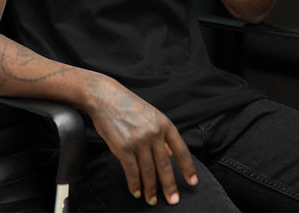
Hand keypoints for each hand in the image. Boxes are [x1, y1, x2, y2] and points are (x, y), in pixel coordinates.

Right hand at [87, 76, 197, 205]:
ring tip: (152, 201)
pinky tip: (137, 192)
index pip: (181, 150)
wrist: (105, 97)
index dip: (188, 168)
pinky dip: (135, 185)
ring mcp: (139, 141)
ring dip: (151, 190)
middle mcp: (154, 133)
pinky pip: (132, 172)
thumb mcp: (151, 115)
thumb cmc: (127, 105)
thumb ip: (161, 135)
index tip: (192, 182)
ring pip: (149, 172)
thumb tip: (171, 154)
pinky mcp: (123, 148)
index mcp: (164, 124)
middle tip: (173, 200)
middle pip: (166, 166)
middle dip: (170, 186)